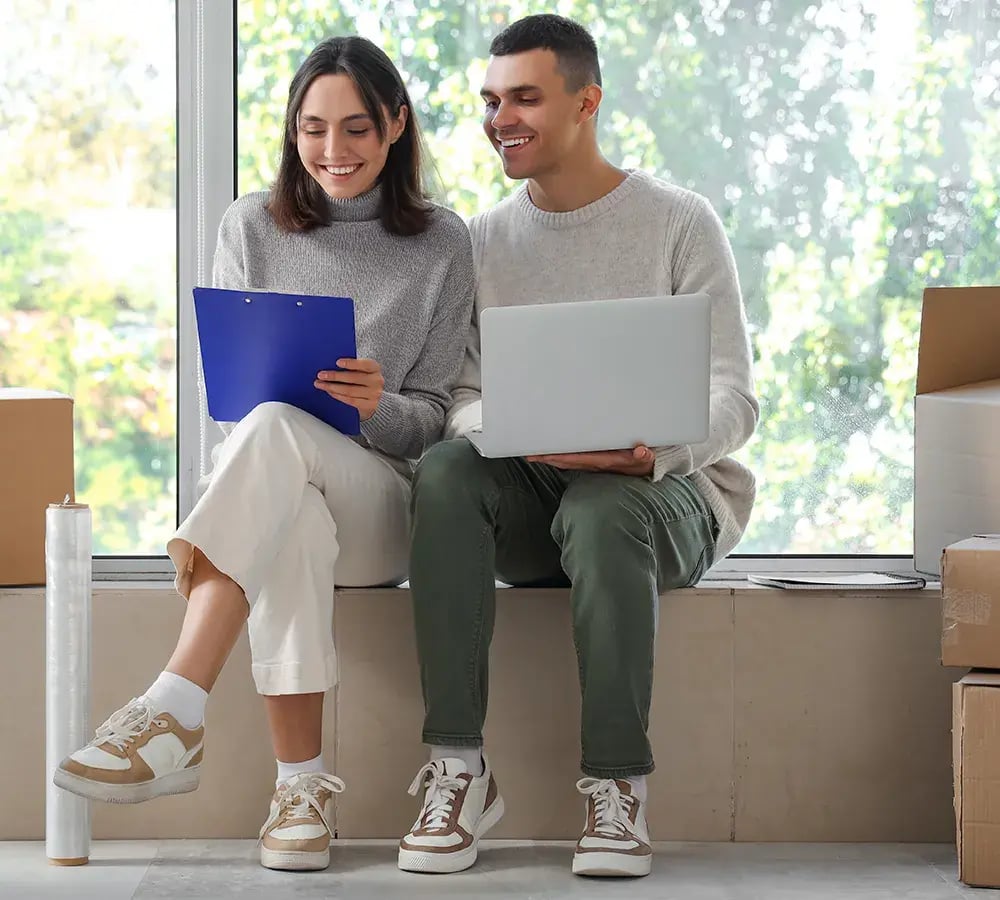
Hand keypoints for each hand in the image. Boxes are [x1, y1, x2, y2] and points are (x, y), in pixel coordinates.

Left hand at [315, 358, 383, 420]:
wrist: (376, 397)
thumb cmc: (364, 379)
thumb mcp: (363, 370)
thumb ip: (352, 366)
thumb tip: (330, 364)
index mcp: (375, 368)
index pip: (364, 364)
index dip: (351, 363)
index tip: (337, 362)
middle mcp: (377, 381)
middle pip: (354, 378)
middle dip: (335, 376)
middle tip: (321, 375)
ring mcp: (374, 394)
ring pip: (350, 390)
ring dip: (333, 387)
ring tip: (321, 384)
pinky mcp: (370, 405)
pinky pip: (351, 400)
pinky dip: (338, 396)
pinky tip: (330, 392)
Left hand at [525, 445, 654, 475]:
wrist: (649, 469)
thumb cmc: (646, 461)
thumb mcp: (648, 459)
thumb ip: (645, 455)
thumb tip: (641, 451)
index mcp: (604, 461)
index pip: (578, 458)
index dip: (560, 456)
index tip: (544, 453)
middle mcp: (595, 464)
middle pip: (566, 461)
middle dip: (547, 457)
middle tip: (529, 452)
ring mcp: (593, 463)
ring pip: (567, 460)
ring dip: (550, 457)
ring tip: (533, 452)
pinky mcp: (594, 460)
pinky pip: (573, 458)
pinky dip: (560, 455)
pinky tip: (550, 451)